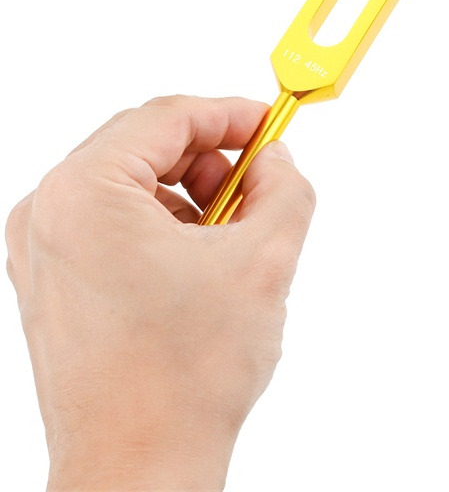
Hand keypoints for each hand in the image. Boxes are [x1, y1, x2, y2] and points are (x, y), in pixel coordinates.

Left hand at [5, 95, 315, 491]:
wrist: (140, 470)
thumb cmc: (188, 375)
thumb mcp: (265, 258)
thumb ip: (284, 186)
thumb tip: (275, 160)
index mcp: (84, 194)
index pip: (167, 116)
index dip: (231, 115)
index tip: (272, 128)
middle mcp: (47, 214)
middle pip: (144, 144)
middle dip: (212, 158)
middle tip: (260, 187)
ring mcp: (41, 252)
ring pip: (132, 183)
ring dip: (191, 194)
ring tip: (234, 240)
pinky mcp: (51, 284)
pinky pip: (113, 222)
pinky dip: (164, 226)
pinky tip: (201, 268)